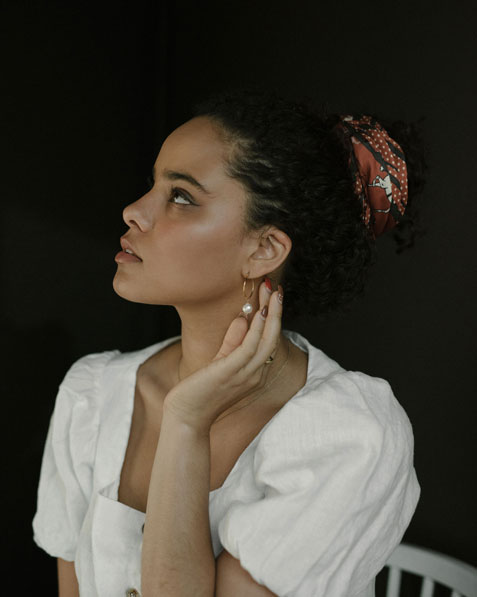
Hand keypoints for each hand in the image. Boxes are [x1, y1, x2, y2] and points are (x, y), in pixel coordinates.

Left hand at [163, 279, 284, 433]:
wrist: (186, 418)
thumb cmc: (201, 391)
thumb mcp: (220, 361)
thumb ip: (232, 341)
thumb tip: (243, 318)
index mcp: (254, 371)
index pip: (268, 339)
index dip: (271, 316)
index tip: (271, 294)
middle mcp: (255, 373)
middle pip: (272, 337)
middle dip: (275, 310)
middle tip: (275, 286)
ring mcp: (246, 374)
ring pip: (266, 339)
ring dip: (270, 313)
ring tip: (271, 291)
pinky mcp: (232, 372)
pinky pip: (250, 347)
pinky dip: (257, 328)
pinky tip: (259, 311)